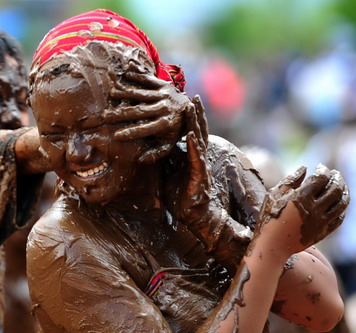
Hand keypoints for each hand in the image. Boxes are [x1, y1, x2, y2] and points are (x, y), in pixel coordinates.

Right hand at [104, 63, 189, 145]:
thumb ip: (156, 153)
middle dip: (121, 113)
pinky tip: (125, 74)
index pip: (145, 129)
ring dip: (125, 92)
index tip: (116, 136)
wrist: (191, 109)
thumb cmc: (175, 130)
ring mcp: (164, 94)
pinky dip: (137, 76)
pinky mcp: (163, 84)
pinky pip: (148, 80)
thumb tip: (140, 159)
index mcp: (165, 123)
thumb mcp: (169, 144)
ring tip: (111, 93)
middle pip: (140, 110)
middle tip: (105, 117)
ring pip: (142, 93)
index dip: (131, 132)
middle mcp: (164, 108)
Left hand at [162, 96, 211, 226]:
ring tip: (192, 107)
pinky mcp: (199, 175)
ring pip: (199, 139)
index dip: (189, 117)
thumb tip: (155, 144)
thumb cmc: (181, 193)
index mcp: (190, 155)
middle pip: (198, 130)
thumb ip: (168, 156)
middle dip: (196, 113)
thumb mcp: (170, 170)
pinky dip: (194, 145)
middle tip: (193, 96)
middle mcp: (197, 157)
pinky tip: (191, 135)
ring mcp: (199, 165)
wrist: (191, 214)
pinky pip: (196, 158)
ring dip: (196, 122)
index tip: (186, 100)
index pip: (191, 132)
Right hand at [256, 164, 348, 255]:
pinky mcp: (323, 232)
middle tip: (335, 174)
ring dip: (344, 191)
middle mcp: (314, 209)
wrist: (271, 246)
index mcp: (301, 197)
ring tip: (340, 186)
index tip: (320, 167)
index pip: (321, 178)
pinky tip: (338, 203)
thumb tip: (305, 168)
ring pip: (341, 203)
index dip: (323, 170)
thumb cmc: (268, 218)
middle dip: (337, 178)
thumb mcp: (273, 196)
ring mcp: (320, 221)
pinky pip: (339, 218)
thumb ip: (290, 180)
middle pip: (336, 188)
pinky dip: (341, 208)